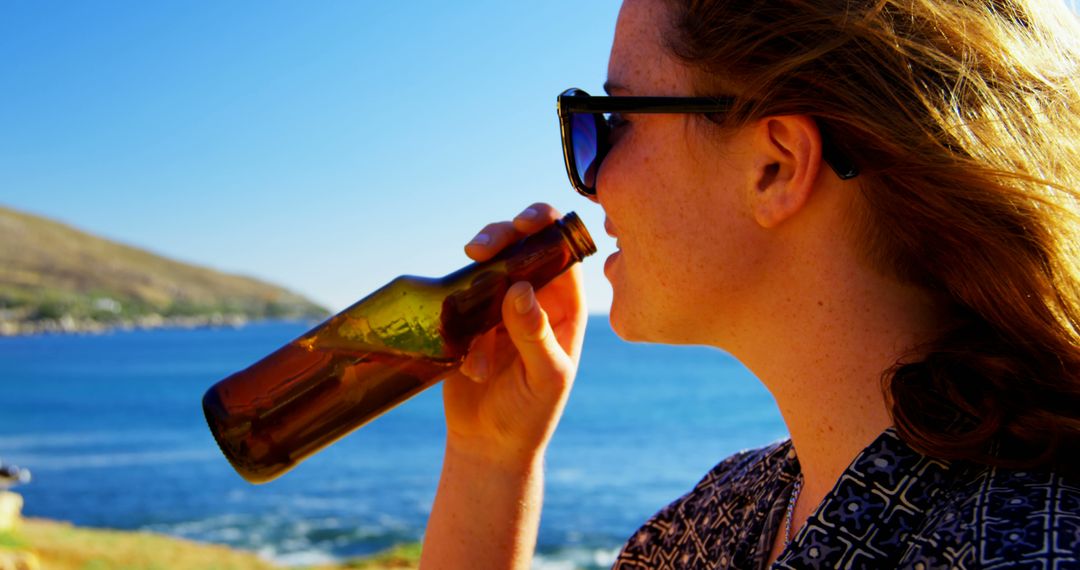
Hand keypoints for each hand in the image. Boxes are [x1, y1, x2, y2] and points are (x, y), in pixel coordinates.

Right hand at [441, 203, 588, 470]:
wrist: (488, 444)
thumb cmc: (529, 414)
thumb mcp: (544, 378)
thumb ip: (536, 336)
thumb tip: (520, 289)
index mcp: (564, 306)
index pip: (562, 252)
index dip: (546, 228)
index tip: (524, 222)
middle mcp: (533, 299)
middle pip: (521, 246)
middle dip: (501, 236)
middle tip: (478, 249)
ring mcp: (497, 306)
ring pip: (487, 264)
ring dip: (474, 267)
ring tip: (465, 289)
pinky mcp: (466, 318)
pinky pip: (456, 293)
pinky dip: (453, 305)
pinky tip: (465, 351)